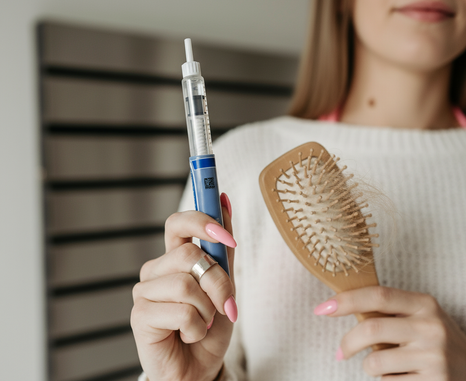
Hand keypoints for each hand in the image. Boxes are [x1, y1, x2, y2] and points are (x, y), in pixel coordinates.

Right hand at [131, 193, 236, 380]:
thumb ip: (223, 247)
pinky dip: (198, 327)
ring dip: (209, 308)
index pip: (178, 223)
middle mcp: (156, 270)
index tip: (227, 236)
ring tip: (204, 322)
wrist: (200, 367)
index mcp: (174, 258)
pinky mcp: (139, 316)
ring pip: (187, 283)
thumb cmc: (210, 325)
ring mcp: (144, 291)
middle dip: (219, 282)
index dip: (201, 220)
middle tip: (224, 304)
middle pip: (190, 254)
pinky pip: (181, 311)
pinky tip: (190, 335)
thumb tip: (223, 200)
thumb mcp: (225, 284)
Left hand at [314, 286, 465, 379]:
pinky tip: (402, 377)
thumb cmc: (434, 337)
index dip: (346, 300)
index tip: (321, 309)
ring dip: (370, 366)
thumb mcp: (419, 315)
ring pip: (375, 362)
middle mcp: (431, 327)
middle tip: (340, 352)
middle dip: (347, 343)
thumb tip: (337, 305)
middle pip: (371, 330)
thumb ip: (388, 311)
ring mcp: (434, 357)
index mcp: (424, 304)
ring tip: (384, 365)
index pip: (378, 295)